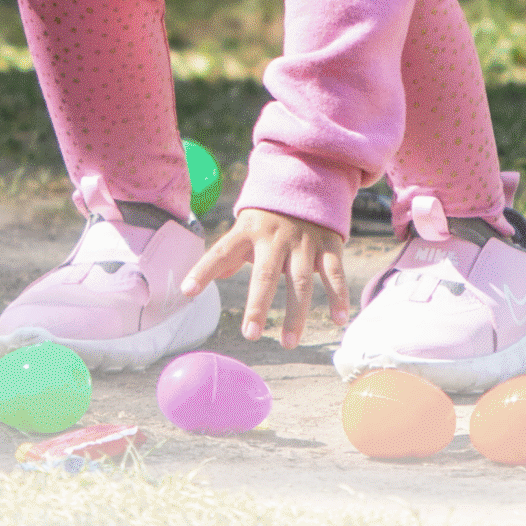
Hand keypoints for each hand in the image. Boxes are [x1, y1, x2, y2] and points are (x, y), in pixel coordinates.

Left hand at [181, 207, 352, 347]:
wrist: (307, 182)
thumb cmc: (266, 218)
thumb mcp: (243, 229)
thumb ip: (227, 257)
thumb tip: (195, 285)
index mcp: (246, 232)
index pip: (220, 252)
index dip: (203, 270)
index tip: (186, 291)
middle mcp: (274, 237)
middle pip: (264, 274)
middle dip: (257, 305)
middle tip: (249, 335)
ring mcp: (303, 241)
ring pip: (300, 280)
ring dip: (295, 314)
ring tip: (288, 343)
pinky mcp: (329, 245)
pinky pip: (334, 273)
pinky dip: (339, 296)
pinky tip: (339, 320)